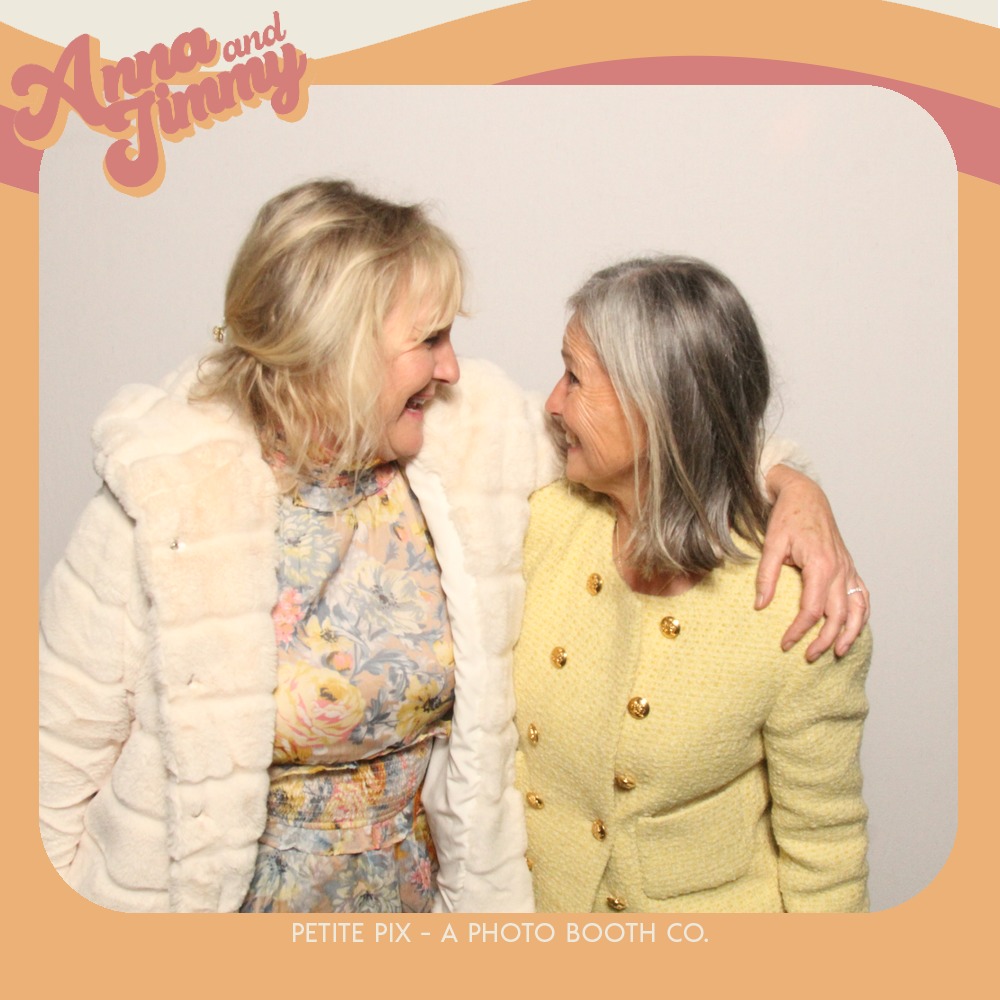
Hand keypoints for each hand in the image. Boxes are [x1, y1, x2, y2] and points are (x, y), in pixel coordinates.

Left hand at [756, 464, 869, 660]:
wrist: (806, 496)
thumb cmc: (787, 517)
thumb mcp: (771, 545)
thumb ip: (766, 576)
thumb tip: (760, 606)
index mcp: (820, 565)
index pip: (811, 609)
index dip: (799, 630)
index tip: (785, 644)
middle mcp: (839, 569)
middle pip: (837, 615)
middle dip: (824, 640)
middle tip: (809, 657)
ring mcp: (848, 568)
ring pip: (857, 608)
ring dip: (850, 633)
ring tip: (838, 651)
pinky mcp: (849, 566)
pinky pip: (862, 595)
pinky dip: (862, 614)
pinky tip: (854, 627)